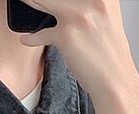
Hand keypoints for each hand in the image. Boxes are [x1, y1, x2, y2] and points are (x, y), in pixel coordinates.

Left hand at [17, 0, 137, 97]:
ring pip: (42, 1)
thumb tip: (62, 3)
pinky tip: (26, 39)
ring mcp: (79, 15)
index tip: (48, 1)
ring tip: (24, 2)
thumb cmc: (109, 54)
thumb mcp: (105, 17)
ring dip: (30, 2)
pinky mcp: (67, 35)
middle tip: (31, 0)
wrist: (114, 81)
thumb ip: (87, 3)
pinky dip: (31, 38)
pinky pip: (40, 33)